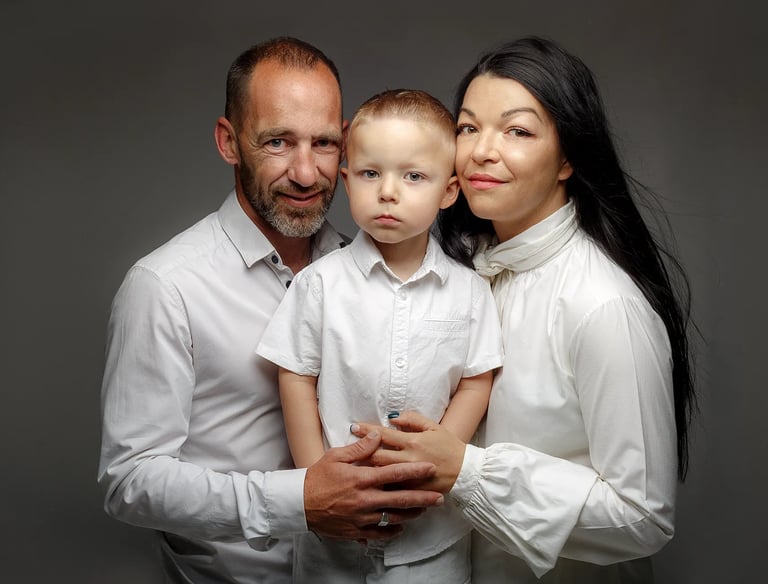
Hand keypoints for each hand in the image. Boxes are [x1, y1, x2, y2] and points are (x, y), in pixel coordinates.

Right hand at [304, 430, 443, 540]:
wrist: (298, 504)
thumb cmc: (317, 477)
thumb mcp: (336, 456)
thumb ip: (359, 448)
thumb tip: (377, 435)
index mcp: (362, 479)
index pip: (394, 474)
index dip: (415, 471)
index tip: (431, 468)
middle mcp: (365, 499)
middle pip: (400, 499)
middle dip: (422, 497)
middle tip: (439, 496)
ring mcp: (362, 517)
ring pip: (393, 517)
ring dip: (411, 514)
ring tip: (424, 510)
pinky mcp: (356, 531)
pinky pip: (379, 533)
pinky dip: (392, 530)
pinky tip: (401, 526)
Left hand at [351, 411, 465, 493]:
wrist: (466, 472)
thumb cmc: (450, 447)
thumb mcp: (434, 427)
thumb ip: (413, 420)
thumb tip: (394, 418)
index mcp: (413, 442)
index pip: (384, 434)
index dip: (367, 430)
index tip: (354, 427)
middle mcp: (409, 459)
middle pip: (377, 456)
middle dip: (361, 452)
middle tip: (348, 449)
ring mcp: (410, 477)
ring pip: (382, 474)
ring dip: (367, 470)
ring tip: (353, 467)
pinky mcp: (413, 491)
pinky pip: (392, 489)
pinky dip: (380, 486)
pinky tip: (370, 485)